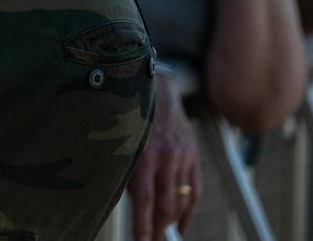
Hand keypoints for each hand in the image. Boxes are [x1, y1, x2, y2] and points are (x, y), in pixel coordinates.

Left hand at [128, 70, 198, 240]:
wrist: (157, 86)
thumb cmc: (127, 113)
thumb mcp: (118, 139)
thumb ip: (123, 169)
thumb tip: (129, 203)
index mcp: (143, 154)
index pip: (145, 201)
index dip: (143, 226)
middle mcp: (166, 157)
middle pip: (166, 205)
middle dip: (158, 228)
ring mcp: (183, 157)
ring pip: (181, 200)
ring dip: (171, 222)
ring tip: (161, 235)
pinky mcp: (193, 155)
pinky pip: (195, 190)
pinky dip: (188, 210)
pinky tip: (181, 224)